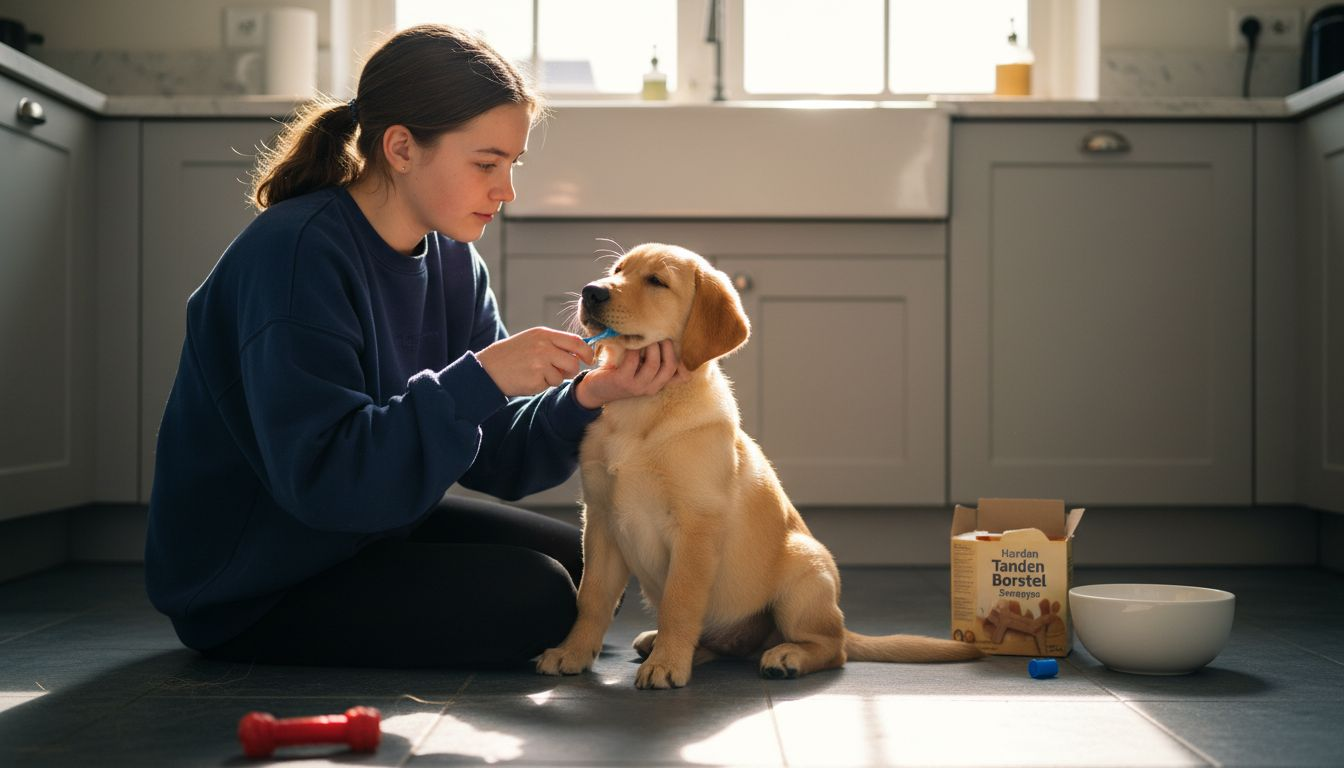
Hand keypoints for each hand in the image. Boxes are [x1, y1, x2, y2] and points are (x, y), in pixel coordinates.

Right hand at [476, 327, 594, 396]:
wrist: (487, 368)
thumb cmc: (512, 354)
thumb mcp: (532, 340)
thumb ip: (554, 343)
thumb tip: (579, 352)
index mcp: (544, 334)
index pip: (576, 341)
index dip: (587, 352)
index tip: (589, 359)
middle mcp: (544, 347)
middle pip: (573, 362)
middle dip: (571, 370)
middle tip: (560, 371)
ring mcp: (540, 363)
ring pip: (562, 376)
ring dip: (554, 378)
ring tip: (536, 373)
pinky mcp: (536, 379)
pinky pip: (549, 385)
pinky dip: (542, 385)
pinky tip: (528, 378)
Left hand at [575, 339, 682, 408]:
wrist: (595, 390)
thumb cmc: (620, 373)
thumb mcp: (641, 368)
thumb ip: (655, 358)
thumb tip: (672, 342)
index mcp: (657, 385)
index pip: (679, 373)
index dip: (678, 354)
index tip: (668, 339)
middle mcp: (650, 388)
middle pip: (669, 367)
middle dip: (667, 346)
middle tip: (658, 332)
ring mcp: (636, 386)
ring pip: (653, 363)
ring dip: (651, 346)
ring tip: (644, 336)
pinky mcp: (622, 381)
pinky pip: (633, 360)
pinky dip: (633, 347)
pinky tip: (628, 341)